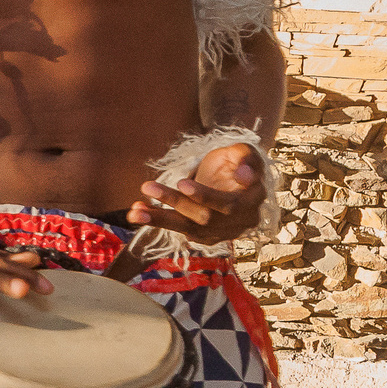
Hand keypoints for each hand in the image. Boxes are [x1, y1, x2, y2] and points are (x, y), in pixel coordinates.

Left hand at [127, 141, 266, 241]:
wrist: (233, 179)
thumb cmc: (236, 162)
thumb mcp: (242, 151)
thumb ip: (245, 156)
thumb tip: (244, 173)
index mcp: (253, 199)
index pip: (229, 203)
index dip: (205, 196)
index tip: (181, 183)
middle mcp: (240, 221)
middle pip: (205, 216)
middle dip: (175, 203)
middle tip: (148, 187)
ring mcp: (223, 231)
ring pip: (190, 228)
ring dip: (160, 219)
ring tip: (134, 211)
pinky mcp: (206, 236)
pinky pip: (181, 230)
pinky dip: (159, 221)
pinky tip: (138, 212)